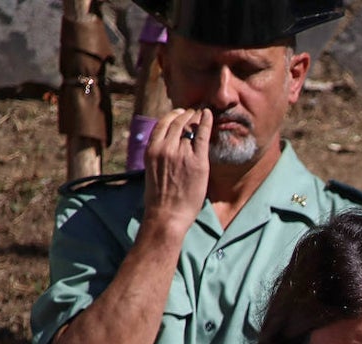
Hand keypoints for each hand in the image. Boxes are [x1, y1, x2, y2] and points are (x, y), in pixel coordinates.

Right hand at [142, 108, 211, 234]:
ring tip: (201, 113)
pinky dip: (206, 122)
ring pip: (189, 127)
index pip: (162, 124)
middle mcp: (165, 147)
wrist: (167, 215)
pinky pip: (202, 135)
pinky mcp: (197, 161)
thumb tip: (164, 150)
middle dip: (186, 114)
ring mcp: (181, 153)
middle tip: (193, 111)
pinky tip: (209, 115)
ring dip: (196, 117)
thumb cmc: (159, 199)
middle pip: (177, 123)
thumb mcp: (151, 171)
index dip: (172, 116)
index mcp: (152, 150)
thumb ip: (158, 157)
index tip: (178, 113)